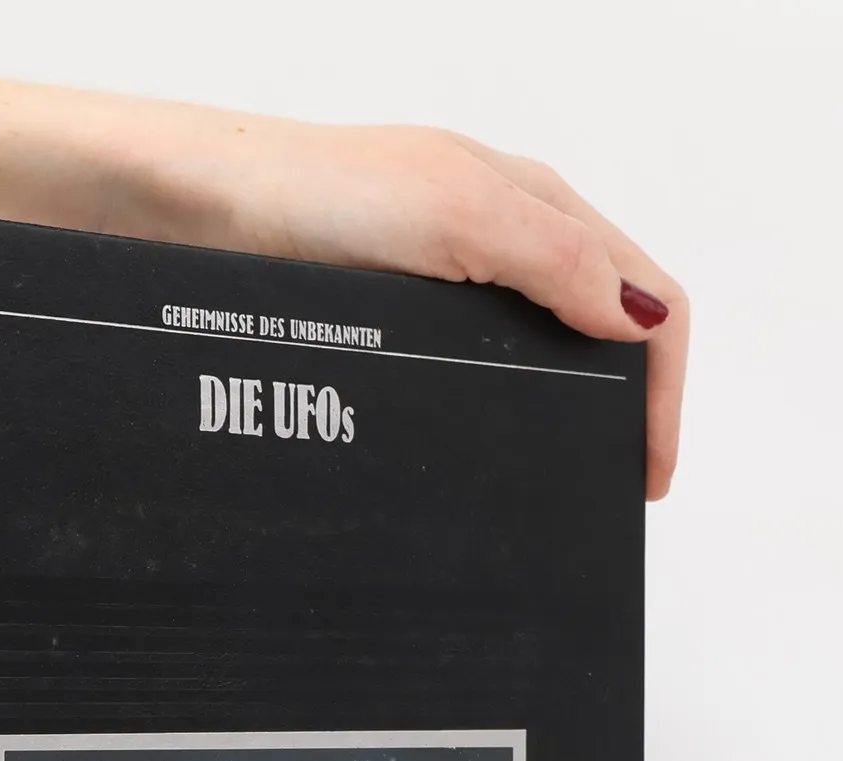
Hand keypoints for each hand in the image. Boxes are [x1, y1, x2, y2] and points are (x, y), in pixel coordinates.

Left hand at [30, 95, 687, 498]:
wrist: (181, 213)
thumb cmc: (306, 189)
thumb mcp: (456, 214)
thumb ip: (556, 260)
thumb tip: (638, 321)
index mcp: (533, 206)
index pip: (644, 296)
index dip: (661, 387)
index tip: (644, 472)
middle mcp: (496, 244)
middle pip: (598, 329)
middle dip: (621, 405)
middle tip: (607, 487)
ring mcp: (439, 287)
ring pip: (533, 357)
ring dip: (559, 416)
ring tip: (550, 484)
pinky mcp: (383, 326)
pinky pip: (462, 378)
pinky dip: (492, 419)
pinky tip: (472, 456)